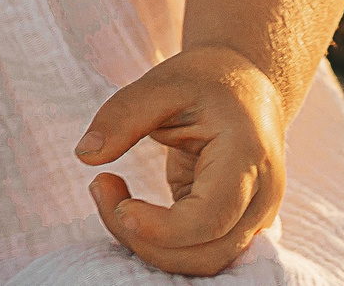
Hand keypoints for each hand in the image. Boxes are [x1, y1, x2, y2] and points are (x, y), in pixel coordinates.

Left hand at [75, 46, 286, 276]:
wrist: (249, 85)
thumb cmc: (206, 81)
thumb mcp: (162, 83)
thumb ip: (123, 116)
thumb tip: (84, 155)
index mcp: (246, 158)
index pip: (211, 218)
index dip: (162, 228)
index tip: (119, 206)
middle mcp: (259, 198)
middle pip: (204, 253)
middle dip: (142, 237)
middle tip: (99, 186)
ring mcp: (252, 218)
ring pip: (201, 262)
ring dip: (146, 243)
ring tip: (108, 191)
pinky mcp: (232, 226)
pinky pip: (195, 252)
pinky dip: (156, 240)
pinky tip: (127, 206)